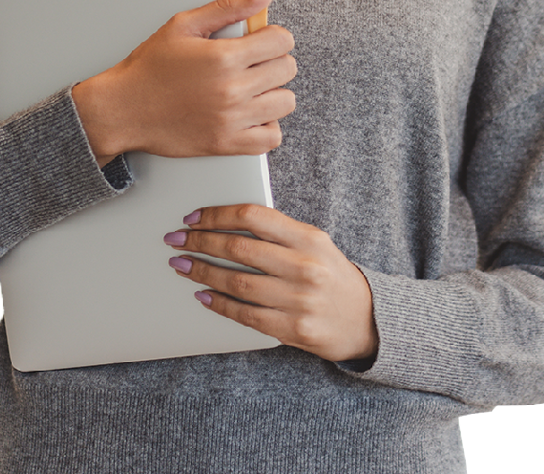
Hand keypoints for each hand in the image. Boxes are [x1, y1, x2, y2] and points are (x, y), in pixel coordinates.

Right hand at [72, 0, 295, 163]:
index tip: (260, 39)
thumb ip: (228, 7)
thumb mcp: (184, 25)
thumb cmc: (149, 67)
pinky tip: (250, 112)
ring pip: (285, 102)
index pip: (282, 41)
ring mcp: (231, 120)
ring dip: (273, 92)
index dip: (274, 35)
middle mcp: (232, 90)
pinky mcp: (227, 144)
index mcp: (224, 57)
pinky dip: (267, 125)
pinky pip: (272, 137)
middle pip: (287, 69)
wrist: (123, 109)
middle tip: (252, 61)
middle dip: (274, 60)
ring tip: (252, 87)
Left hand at [164, 203, 378, 363]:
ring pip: (238, 282)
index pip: (254, 216)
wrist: (367, 319)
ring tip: (183, 266)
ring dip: (203, 272)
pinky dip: (220, 304)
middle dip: (201, 241)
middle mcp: (305, 266)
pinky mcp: (294, 329)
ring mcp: (300, 300)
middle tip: (176, 239)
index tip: (194, 216)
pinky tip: (203, 296)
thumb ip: (279, 232)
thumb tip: (226, 221)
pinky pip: (246, 315)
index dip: (218, 214)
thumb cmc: (331, 275)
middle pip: (240, 248)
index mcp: (309, 238)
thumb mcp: (314, 244)